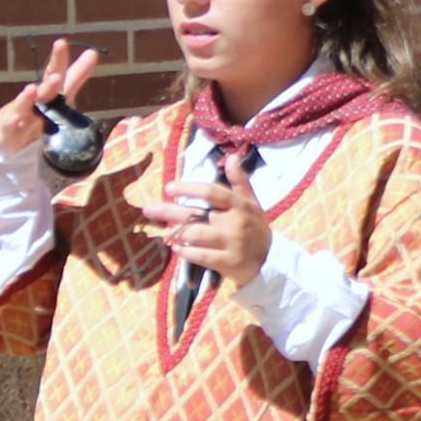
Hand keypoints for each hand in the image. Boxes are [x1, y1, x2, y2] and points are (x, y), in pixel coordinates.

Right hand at [0, 38, 101, 153]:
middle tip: (56, 75)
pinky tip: (15, 118)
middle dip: (50, 81)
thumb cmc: (36, 111)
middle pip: (44, 91)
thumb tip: (92, 52)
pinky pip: (9, 127)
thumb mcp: (59, 96)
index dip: (59, 59)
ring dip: (28, 98)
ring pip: (24, 106)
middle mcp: (35, 101)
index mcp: (49, 93)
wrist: (5, 133)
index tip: (65, 44)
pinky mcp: (8, 131)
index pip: (55, 73)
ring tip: (32, 89)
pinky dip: (11, 123)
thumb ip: (75, 76)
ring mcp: (20, 115)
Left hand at [135, 154, 271, 282]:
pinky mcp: (228, 262)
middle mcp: (234, 223)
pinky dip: (187, 253)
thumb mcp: (251, 202)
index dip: (189, 188)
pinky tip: (176, 249)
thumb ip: (239, 181)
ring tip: (164, 232)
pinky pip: (202, 257)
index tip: (169, 188)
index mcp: (239, 205)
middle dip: (169, 211)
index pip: (211, 192)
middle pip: (196, 215)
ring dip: (177, 234)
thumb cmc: (255, 227)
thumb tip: (232, 157)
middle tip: (148, 209)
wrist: (271, 260)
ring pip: (196, 236)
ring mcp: (231, 244)